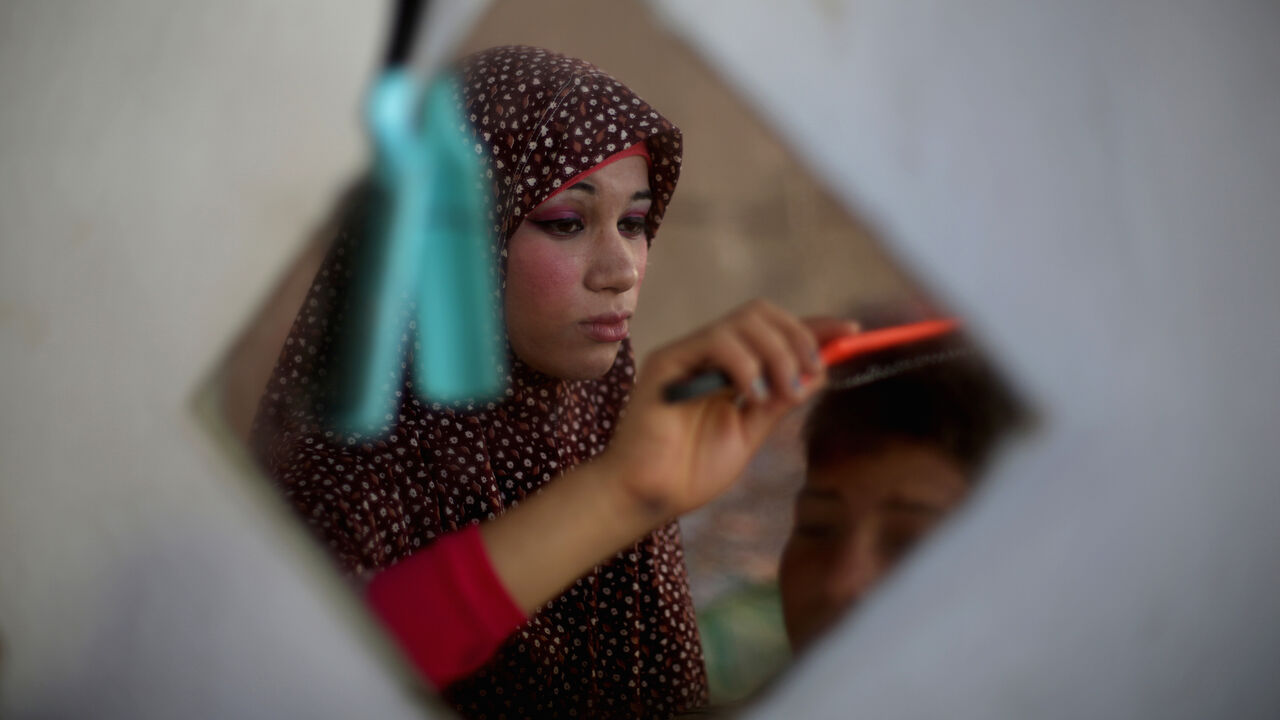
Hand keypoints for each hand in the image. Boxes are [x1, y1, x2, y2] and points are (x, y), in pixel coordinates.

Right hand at [599, 299, 858, 523]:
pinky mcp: (667, 362)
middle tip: (808, 377)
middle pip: (761, 313)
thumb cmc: (689, 471)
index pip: (774, 331)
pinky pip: (716, 341)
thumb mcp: (750, 433)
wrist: (648, 496)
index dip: (813, 327)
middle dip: (797, 338)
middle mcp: (707, 353)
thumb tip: (818, 372)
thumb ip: (779, 402)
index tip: (849, 332)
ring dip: (776, 354)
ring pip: (744, 322)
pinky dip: (745, 364)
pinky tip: (751, 395)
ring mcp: (687, 354)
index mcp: (728, 368)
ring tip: (781, 394)